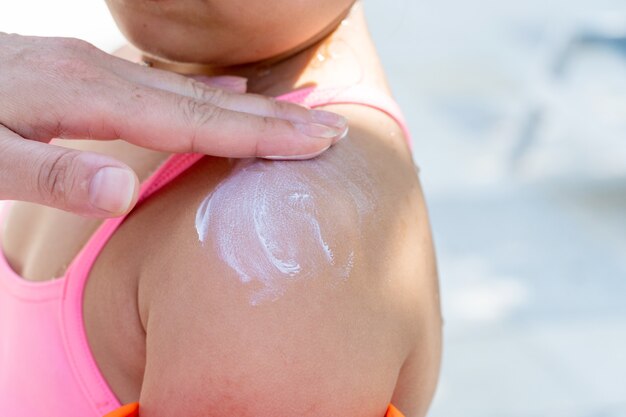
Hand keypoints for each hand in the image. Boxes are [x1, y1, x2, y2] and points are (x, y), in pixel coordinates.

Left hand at [0, 33, 346, 216]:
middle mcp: (103, 76)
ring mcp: (96, 70)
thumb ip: (50, 174)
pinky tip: (228, 95)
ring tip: (295, 116)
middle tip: (332, 129)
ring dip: (250, 107)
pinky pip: (165, 86)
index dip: (259, 134)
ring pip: (192, 91)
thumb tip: (124, 190)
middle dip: (274, 118)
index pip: (197, 120)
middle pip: (208, 101)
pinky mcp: (87, 75)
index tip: (315, 140)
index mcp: (89, 98)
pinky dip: (208, 95)